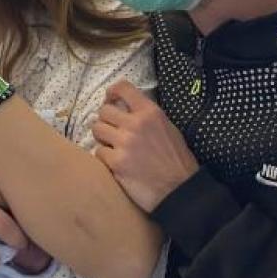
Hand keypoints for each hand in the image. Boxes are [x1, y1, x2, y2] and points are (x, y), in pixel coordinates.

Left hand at [93, 80, 198, 212]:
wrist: (180, 189)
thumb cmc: (177, 160)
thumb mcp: (168, 128)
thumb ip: (148, 117)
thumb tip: (128, 109)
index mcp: (150, 112)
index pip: (123, 88)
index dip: (112, 92)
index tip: (110, 98)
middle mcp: (135, 124)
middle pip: (103, 111)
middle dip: (106, 120)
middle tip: (112, 130)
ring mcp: (124, 143)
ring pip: (96, 129)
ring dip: (102, 137)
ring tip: (112, 146)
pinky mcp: (116, 162)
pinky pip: (98, 152)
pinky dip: (104, 157)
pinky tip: (116, 162)